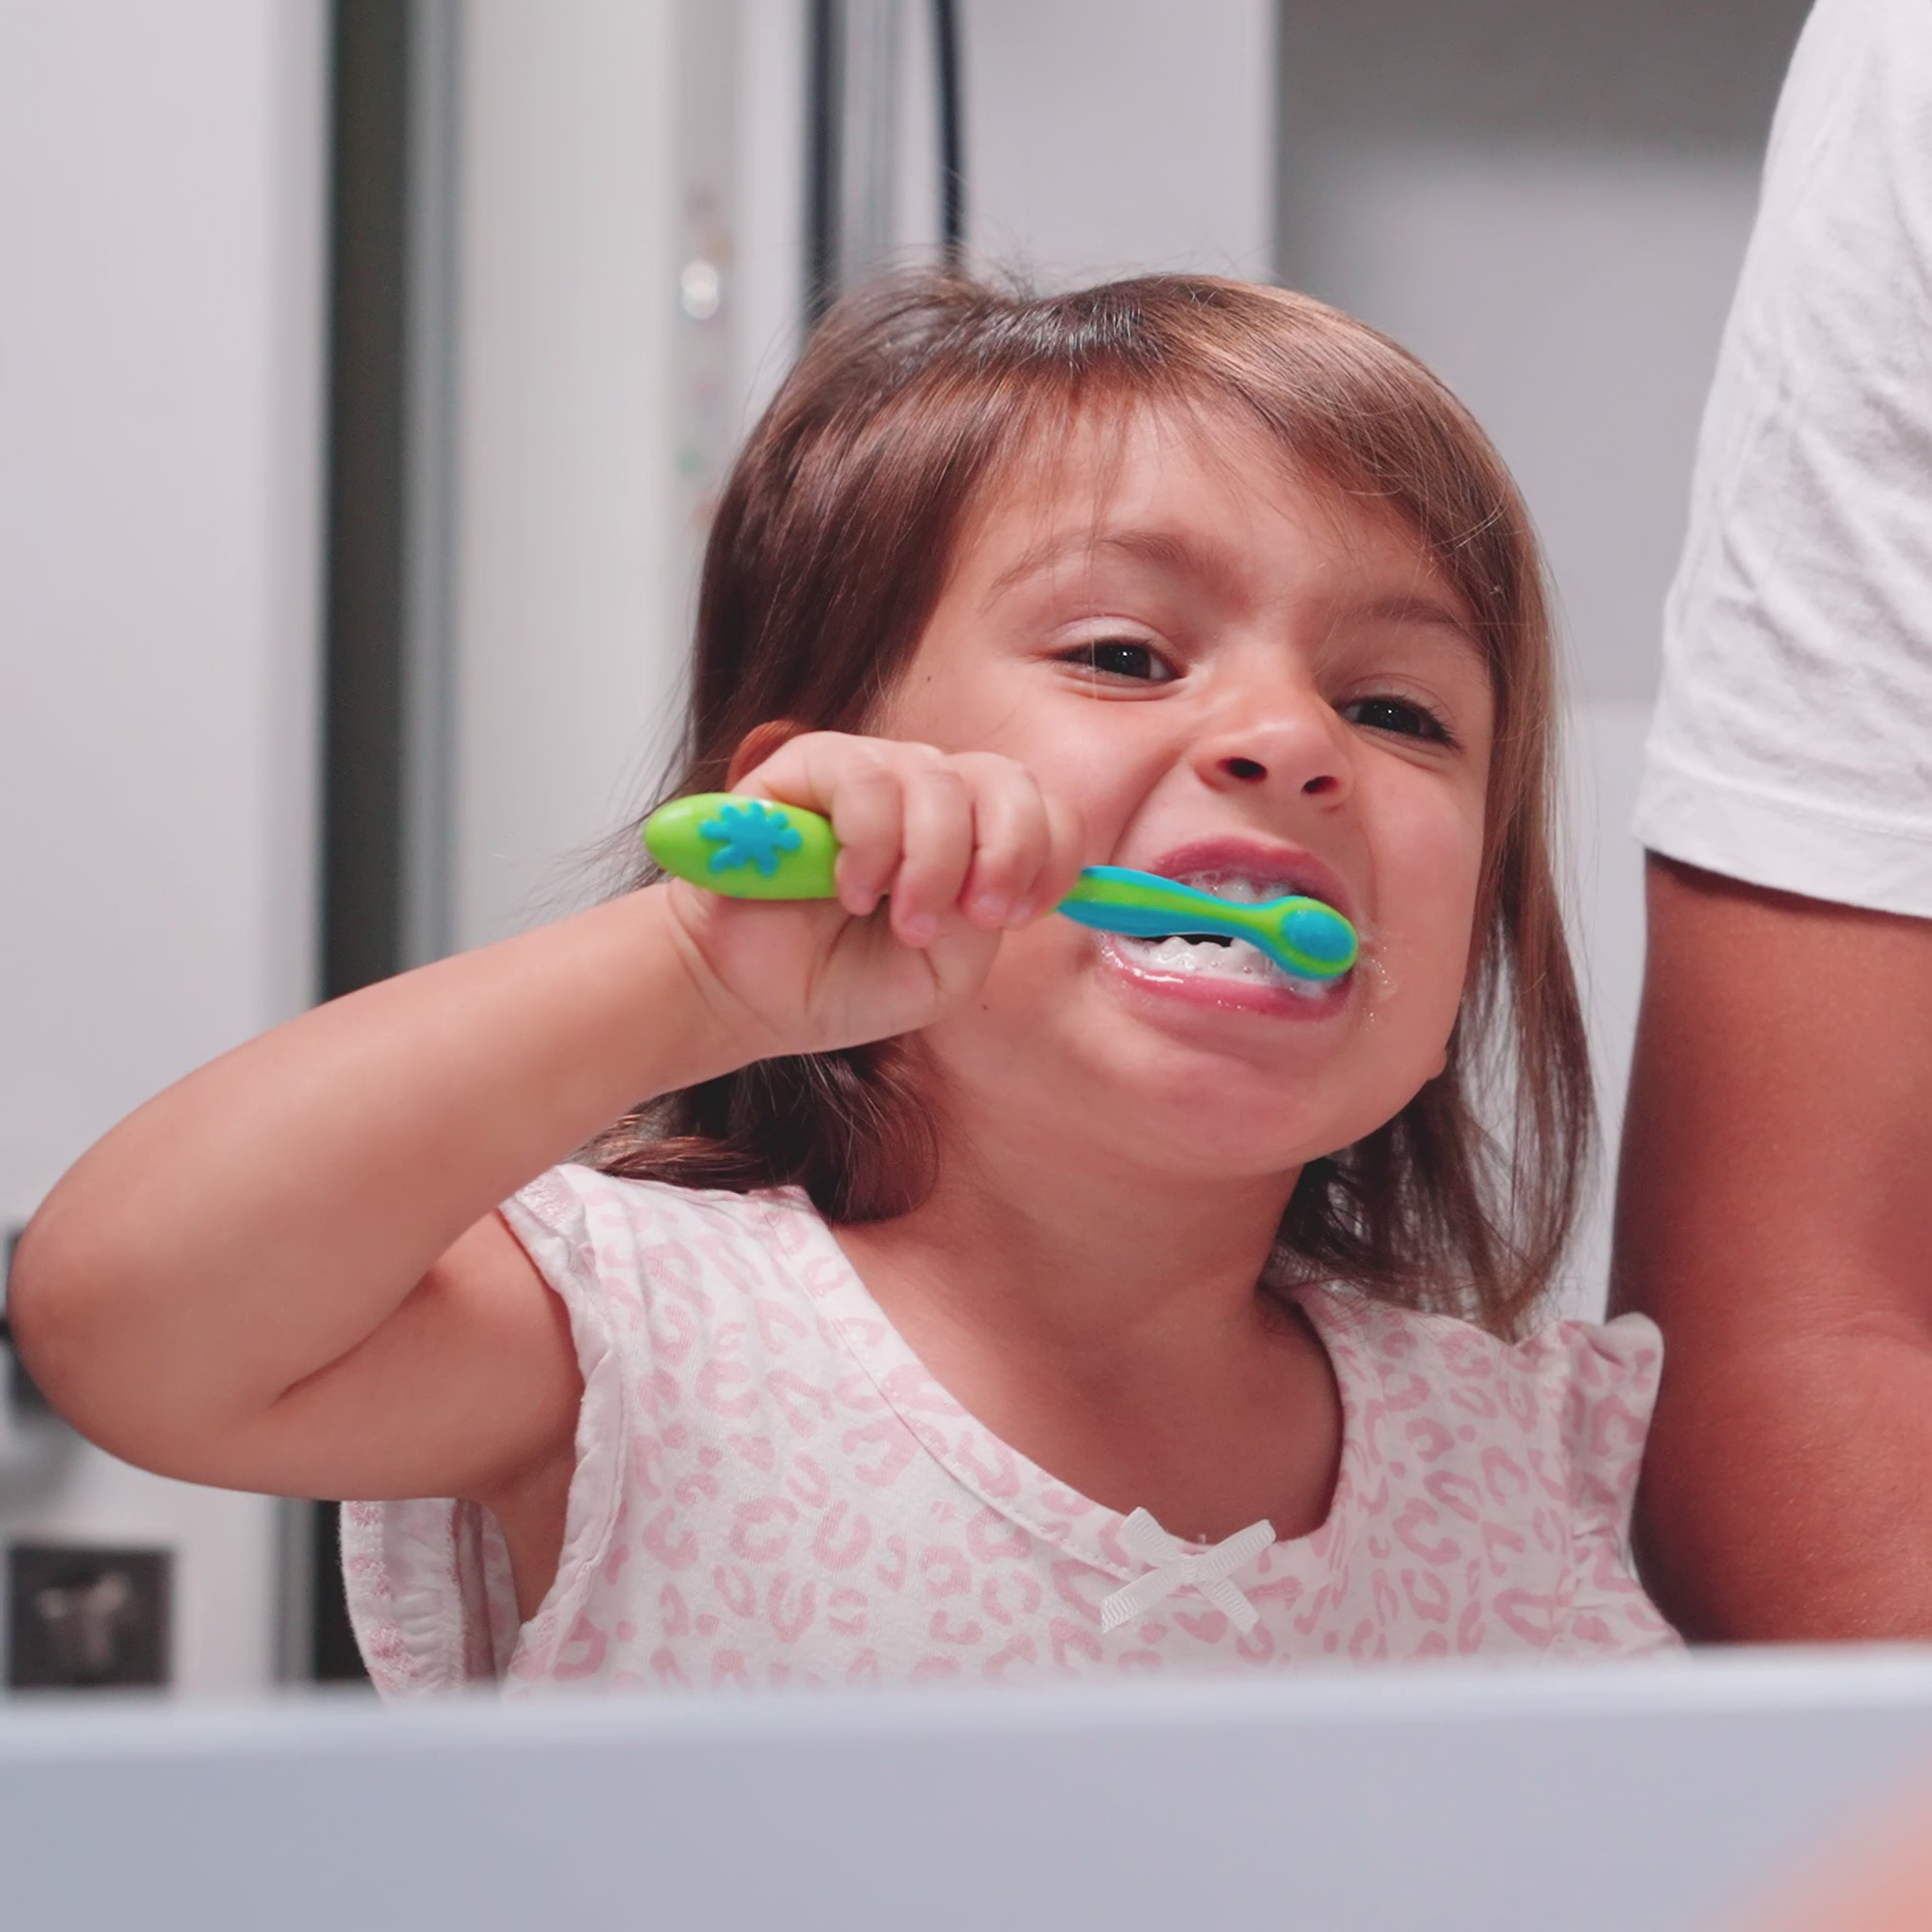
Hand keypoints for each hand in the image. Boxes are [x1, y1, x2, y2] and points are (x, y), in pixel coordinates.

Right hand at [658, 729, 1084, 1061]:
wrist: (755, 996)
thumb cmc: (846, 982)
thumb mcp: (941, 972)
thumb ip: (980, 920)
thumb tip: (992, 872)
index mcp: (973, 839)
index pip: (1044, 812)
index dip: (1050, 856)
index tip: (1018, 914)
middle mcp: (930, 796)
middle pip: (1008, 779)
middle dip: (1008, 851)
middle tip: (980, 914)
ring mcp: (874, 774)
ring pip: (940, 782)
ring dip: (932, 864)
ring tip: (901, 921)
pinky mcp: (811, 766)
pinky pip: (867, 780)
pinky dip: (872, 846)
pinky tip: (850, 891)